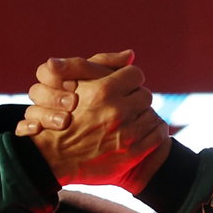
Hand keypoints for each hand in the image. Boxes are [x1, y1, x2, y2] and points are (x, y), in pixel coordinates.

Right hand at [27, 57, 168, 188]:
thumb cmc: (62, 116)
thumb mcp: (74, 83)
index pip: (135, 74)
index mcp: (103, 91)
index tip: (124, 86)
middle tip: (126, 105)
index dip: (130, 79)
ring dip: (143, 116)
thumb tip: (131, 54)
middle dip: (136, 99)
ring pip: (152, 115)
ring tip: (131, 120)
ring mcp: (126, 134)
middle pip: (145, 95)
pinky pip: (158, 134)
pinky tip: (142, 132)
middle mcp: (117, 111)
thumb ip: (102, 64)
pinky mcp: (133, 153)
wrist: (54, 159)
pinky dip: (153, 131)